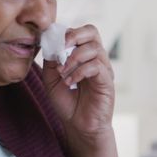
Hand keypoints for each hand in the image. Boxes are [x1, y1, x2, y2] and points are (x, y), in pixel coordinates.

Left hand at [41, 24, 115, 143]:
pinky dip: (79, 71)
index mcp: (84, 54)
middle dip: (73, 36)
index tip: (52, 46)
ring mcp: (103, 69)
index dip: (65, 34)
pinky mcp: (106, 81)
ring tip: (63, 73)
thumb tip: (50, 42)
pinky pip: (96, 67)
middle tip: (60, 49)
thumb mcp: (51, 78)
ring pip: (94, 48)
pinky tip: (69, 82)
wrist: (78, 125)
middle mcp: (96, 58)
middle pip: (92, 31)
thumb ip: (51, 59)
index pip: (80, 31)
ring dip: (73, 59)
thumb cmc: (67, 101)